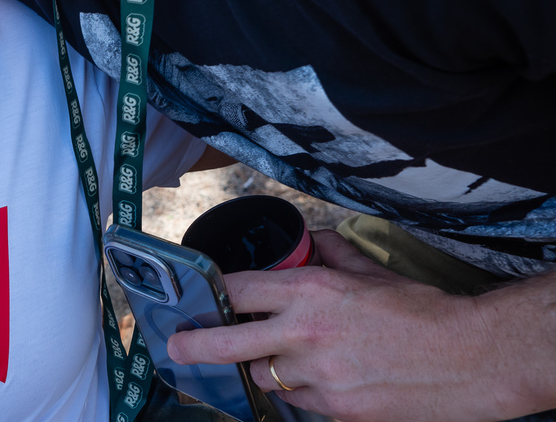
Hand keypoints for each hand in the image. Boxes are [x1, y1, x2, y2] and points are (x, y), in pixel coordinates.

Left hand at [166, 230, 555, 421]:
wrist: (468, 359)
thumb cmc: (422, 311)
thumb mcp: (371, 271)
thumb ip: (332, 252)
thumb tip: (311, 238)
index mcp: (310, 291)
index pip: (238, 289)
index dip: (211, 293)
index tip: (193, 298)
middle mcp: (304, 333)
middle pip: (229, 343)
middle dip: (195, 346)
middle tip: (175, 349)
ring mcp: (317, 376)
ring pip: (266, 377)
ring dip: (267, 370)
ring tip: (283, 360)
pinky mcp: (334, 409)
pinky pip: (299, 401)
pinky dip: (301, 392)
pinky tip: (319, 380)